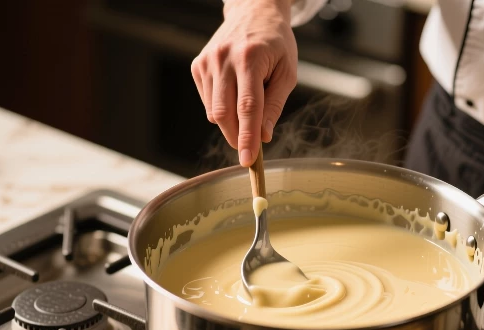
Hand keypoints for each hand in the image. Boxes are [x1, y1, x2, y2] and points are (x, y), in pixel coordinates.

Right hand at [191, 0, 296, 166]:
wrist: (253, 12)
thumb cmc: (276, 44)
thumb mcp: (286, 72)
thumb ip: (274, 105)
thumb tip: (263, 136)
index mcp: (249, 58)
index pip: (247, 107)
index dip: (247, 137)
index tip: (248, 160)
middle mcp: (223, 59)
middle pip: (224, 113)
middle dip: (237, 136)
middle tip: (249, 149)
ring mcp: (207, 62)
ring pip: (214, 111)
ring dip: (231, 123)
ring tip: (247, 110)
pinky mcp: (197, 66)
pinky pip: (208, 102)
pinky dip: (222, 110)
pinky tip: (234, 96)